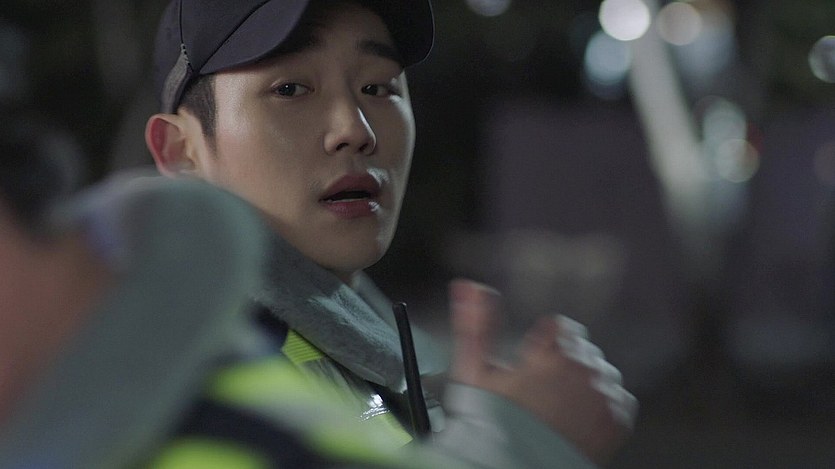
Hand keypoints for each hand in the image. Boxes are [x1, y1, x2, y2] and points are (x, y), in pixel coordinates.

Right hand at [449, 279, 637, 465]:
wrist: (512, 467)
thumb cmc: (490, 425)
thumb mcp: (473, 371)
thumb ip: (475, 324)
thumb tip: (468, 287)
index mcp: (551, 354)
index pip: (559, 326)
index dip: (541, 344)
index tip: (531, 364)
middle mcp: (584, 371)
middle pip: (581, 348)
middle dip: (562, 362)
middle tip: (541, 389)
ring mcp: (604, 397)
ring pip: (601, 372)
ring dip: (584, 382)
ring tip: (559, 406)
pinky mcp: (617, 421)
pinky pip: (619, 399)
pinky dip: (602, 406)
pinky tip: (578, 418)